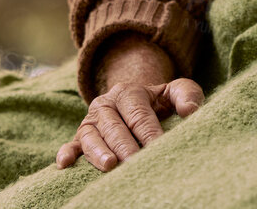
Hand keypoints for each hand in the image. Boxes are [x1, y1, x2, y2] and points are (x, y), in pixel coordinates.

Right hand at [56, 37, 202, 171]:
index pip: (139, 114)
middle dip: (125, 145)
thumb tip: (190, 111)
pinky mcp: (80, 136)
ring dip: (99, 151)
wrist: (134, 102)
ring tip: (110, 165)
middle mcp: (106, 104)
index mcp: (129, 92)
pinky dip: (67, 153)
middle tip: (135, 161)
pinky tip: (65, 164)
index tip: (160, 147)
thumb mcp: (175, 91)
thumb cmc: (160, 102)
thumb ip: (187, 95)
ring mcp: (91, 121)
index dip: (149, 132)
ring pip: (91, 136)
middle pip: (114, 127)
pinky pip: (72, 143)